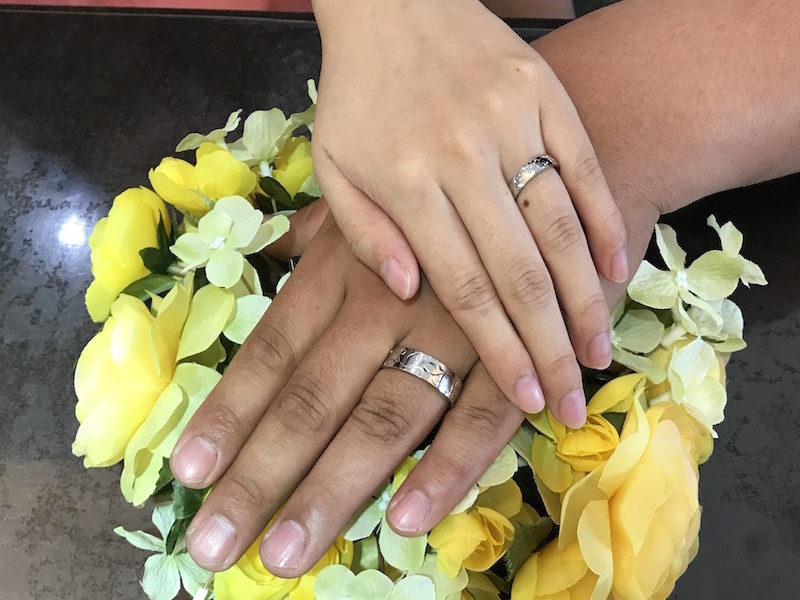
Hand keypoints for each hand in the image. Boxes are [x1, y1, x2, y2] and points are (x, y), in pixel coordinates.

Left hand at [171, 210, 526, 575]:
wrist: (557, 175)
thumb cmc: (447, 198)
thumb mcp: (373, 200)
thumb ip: (316, 231)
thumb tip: (269, 245)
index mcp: (341, 268)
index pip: (271, 350)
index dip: (228, 412)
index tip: (188, 473)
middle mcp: (386, 302)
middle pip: (312, 399)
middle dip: (260, 475)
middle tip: (213, 543)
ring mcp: (452, 330)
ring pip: (385, 419)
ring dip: (335, 490)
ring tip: (287, 551)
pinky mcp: (513, 354)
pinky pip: (479, 418)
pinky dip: (447, 468)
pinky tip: (408, 519)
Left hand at [310, 0, 626, 426]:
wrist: (397, 1)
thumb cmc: (359, 94)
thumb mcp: (333, 164)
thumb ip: (359, 233)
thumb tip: (403, 292)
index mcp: (406, 182)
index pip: (463, 287)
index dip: (499, 349)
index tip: (527, 399)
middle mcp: (463, 157)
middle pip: (518, 271)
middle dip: (549, 345)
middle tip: (573, 398)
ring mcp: (512, 124)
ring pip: (559, 228)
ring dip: (584, 296)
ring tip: (599, 350)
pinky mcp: (546, 98)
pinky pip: (583, 168)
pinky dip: (605, 221)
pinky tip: (618, 269)